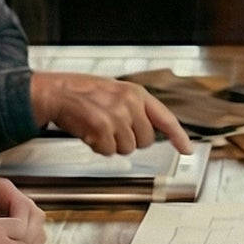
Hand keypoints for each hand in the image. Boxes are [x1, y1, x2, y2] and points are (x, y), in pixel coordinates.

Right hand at [29, 73, 192, 157]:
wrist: (57, 92)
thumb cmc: (84, 92)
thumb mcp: (117, 92)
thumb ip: (136, 109)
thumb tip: (151, 130)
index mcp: (137, 94)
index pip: (165, 118)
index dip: (178, 136)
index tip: (186, 149)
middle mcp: (130, 103)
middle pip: (146, 141)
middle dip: (131, 141)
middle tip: (113, 130)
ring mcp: (117, 115)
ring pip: (127, 148)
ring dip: (112, 145)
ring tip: (99, 129)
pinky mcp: (102, 127)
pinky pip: (108, 151)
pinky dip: (98, 148)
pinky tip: (91, 133)